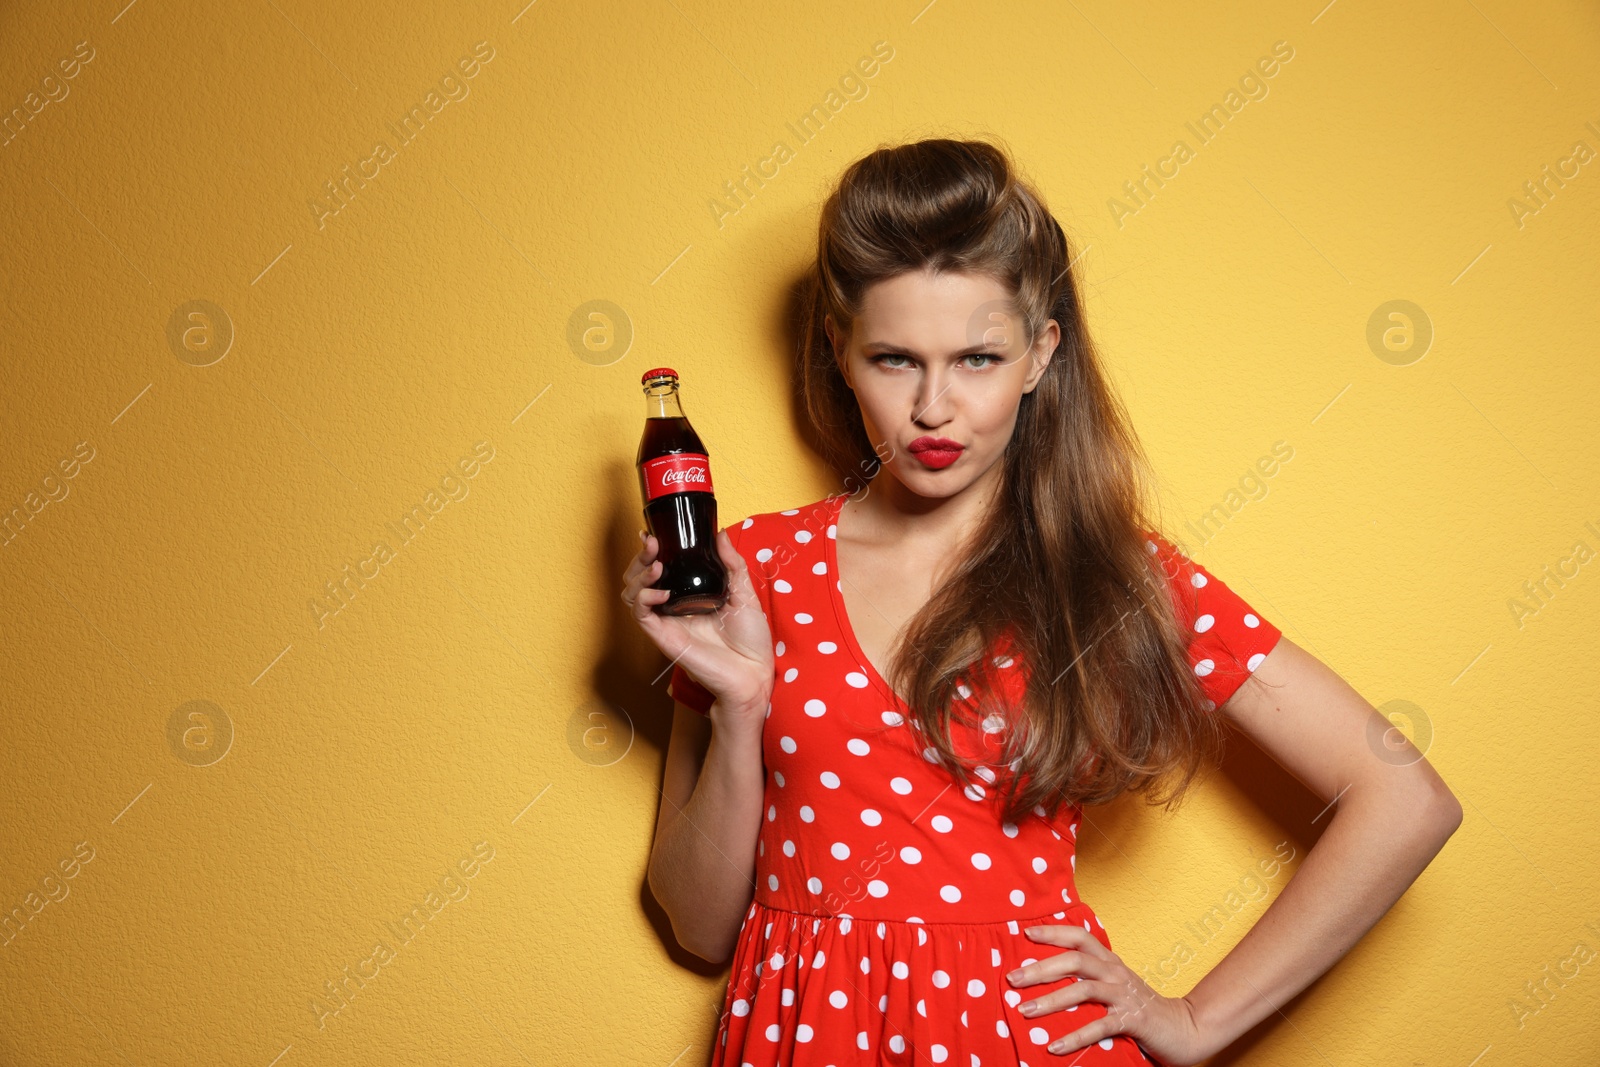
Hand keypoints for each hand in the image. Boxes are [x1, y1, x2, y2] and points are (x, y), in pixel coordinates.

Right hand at [622, 527, 773, 725]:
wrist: (753, 672)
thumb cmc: (750, 639)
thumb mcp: (744, 592)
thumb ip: (732, 563)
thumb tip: (721, 534)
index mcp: (689, 595)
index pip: (659, 570)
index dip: (651, 552)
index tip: (654, 536)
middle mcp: (673, 607)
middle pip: (638, 579)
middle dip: (640, 558)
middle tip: (652, 544)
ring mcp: (667, 621)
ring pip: (632, 594)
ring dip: (638, 575)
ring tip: (656, 564)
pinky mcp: (664, 636)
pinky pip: (641, 614)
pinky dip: (644, 598)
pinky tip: (662, 590)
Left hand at [1007, 922, 1208, 1065]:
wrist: (1184, 1028)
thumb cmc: (1141, 1007)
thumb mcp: (1115, 986)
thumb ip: (1090, 979)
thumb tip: (1048, 978)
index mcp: (1110, 961)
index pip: (1080, 937)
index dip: (1053, 932)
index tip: (1026, 933)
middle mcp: (1116, 973)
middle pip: (1074, 961)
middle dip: (1040, 969)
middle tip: (1013, 979)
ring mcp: (1125, 996)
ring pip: (1083, 990)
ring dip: (1050, 1001)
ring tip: (1025, 1011)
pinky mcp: (1132, 1021)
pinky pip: (1099, 1027)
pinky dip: (1075, 1037)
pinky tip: (1054, 1047)